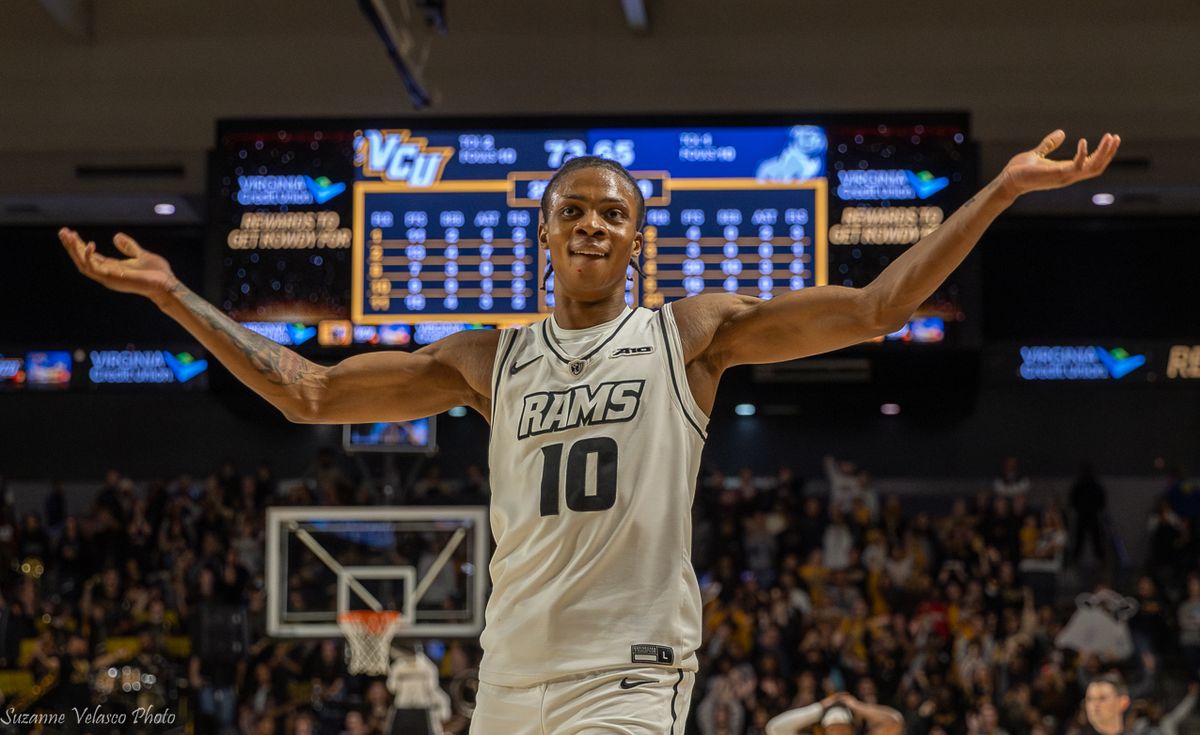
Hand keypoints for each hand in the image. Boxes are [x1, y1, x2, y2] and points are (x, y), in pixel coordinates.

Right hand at [59, 228, 177, 302]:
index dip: (79, 245)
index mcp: (112, 268)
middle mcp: (107, 274)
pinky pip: (94, 268)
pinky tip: (88, 244)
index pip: (90, 256)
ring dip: (74, 250)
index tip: (71, 232)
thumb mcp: (140, 255)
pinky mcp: (112, 278)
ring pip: (83, 264)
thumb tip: (116, 236)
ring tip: (68, 235)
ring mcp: (108, 277)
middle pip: (82, 260)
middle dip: (71, 246)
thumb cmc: (157, 273)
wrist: (166, 284)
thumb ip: (129, 247)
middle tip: (63, 232)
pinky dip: (88, 256)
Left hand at [999, 130, 1119, 197]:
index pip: (1092, 164)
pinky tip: (1083, 140)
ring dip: (1103, 153)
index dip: (1104, 153)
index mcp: (1067, 170)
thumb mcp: (1039, 154)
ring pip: (1092, 168)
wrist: (1008, 180)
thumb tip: (1061, 133)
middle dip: (1108, 153)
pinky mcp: (1056, 175)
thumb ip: (1050, 144)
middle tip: (1115, 137)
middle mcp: (1068, 175)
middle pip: (1097, 167)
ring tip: (1109, 137)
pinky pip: (1076, 167)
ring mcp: (1064, 177)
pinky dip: (1082, 154)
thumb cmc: (1021, 170)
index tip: (1111, 138)